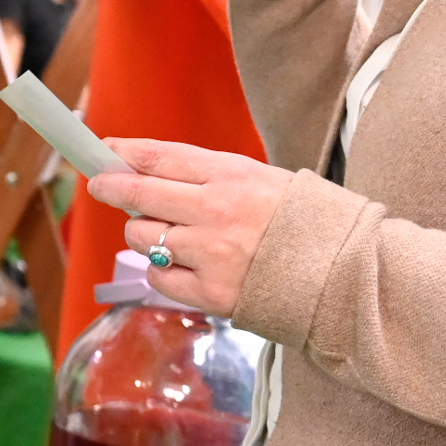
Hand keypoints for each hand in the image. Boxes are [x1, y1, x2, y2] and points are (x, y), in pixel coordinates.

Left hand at [86, 139, 293, 317]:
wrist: (344, 274)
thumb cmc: (302, 222)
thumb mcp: (262, 179)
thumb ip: (208, 176)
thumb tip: (150, 172)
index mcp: (232, 176)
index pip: (162, 158)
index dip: (126, 153)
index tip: (106, 150)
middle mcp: (216, 212)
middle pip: (141, 194)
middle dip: (112, 187)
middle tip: (101, 185)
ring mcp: (210, 255)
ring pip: (143, 237)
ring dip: (143, 233)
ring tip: (166, 234)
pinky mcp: (211, 294)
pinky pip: (159, 278)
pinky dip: (161, 270)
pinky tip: (179, 266)